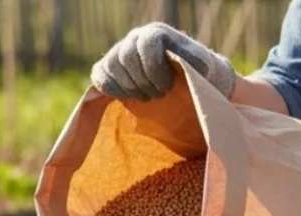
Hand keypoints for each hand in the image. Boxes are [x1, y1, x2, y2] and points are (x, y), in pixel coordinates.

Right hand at [90, 23, 236, 100]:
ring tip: (147, 96)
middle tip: (159, 95)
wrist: (176, 77)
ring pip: (112, 67)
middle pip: (127, 57)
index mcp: (155, 33)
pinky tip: (129, 97)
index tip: (167, 87)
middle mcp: (133, 38)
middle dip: (143, 82)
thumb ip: (197, 63)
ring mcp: (117, 52)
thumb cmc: (189, 71)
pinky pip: (100, 77)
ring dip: (130, 89)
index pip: (146, 45)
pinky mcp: (105, 67)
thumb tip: (195, 67)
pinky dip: (113, 90)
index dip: (155, 69)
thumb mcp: (200, 65)